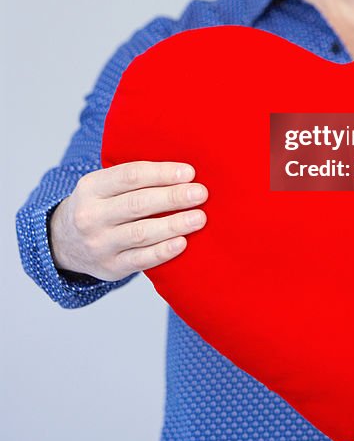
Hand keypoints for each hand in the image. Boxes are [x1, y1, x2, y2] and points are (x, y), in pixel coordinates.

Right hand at [49, 161, 207, 280]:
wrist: (65, 243)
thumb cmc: (100, 206)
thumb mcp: (103, 185)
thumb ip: (134, 178)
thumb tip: (183, 173)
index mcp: (91, 187)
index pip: (130, 176)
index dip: (162, 173)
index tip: (189, 173)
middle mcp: (91, 216)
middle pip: (138, 204)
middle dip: (173, 197)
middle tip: (200, 193)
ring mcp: (99, 244)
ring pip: (141, 233)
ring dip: (174, 224)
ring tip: (199, 218)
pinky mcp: (110, 267)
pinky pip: (140, 261)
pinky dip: (163, 251)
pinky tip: (182, 243)